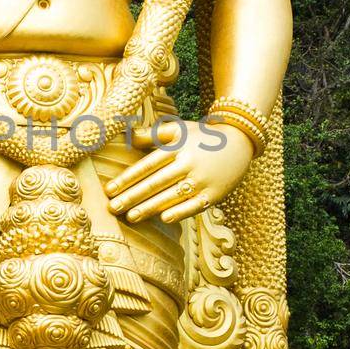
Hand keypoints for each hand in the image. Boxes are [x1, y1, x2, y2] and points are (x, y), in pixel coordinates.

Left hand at [105, 120, 253, 224]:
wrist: (240, 143)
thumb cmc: (202, 137)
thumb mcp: (178, 129)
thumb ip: (152, 134)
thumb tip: (128, 135)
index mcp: (176, 148)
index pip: (147, 166)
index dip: (127, 178)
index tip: (109, 190)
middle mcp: (188, 163)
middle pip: (156, 183)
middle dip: (132, 197)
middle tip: (113, 208)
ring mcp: (202, 180)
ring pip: (172, 196)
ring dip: (150, 207)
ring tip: (131, 217)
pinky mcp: (214, 193)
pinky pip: (195, 204)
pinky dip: (181, 211)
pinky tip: (164, 218)